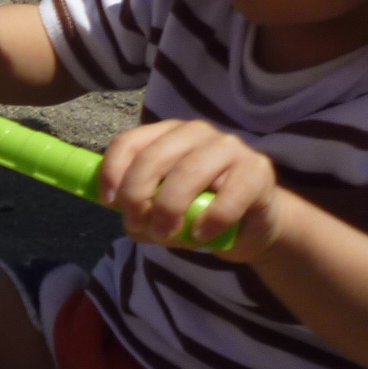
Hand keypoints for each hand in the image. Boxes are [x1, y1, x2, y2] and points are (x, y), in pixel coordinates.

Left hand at [97, 119, 286, 260]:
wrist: (253, 224)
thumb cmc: (200, 211)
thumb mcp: (161, 209)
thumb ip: (141, 209)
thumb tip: (130, 220)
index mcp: (167, 135)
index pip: (129, 143)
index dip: (112, 172)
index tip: (110, 202)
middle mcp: (196, 132)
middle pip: (153, 158)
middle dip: (137, 196)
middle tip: (138, 226)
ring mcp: (229, 147)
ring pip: (187, 173)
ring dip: (168, 209)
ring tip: (166, 235)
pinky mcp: (257, 169)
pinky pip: (228, 196)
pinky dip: (210, 220)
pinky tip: (202, 234)